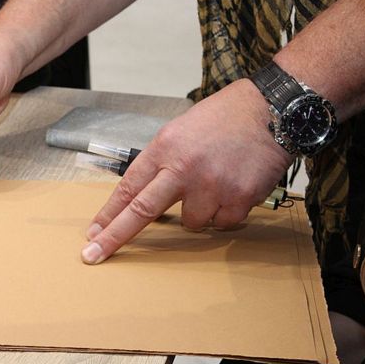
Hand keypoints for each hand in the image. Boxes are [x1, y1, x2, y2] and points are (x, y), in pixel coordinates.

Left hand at [81, 79, 293, 263]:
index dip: (108, 214)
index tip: (93, 233)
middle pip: (141, 211)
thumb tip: (139, 197)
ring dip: (200, 211)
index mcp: (164, 149)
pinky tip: (234, 187)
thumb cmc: (222, 120)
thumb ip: (160, 163)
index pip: (128, 188)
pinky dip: (226, 212)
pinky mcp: (238, 199)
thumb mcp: (179, 131)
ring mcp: (211, 185)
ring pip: (191, 222)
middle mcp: (183, 168)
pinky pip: (222, 223)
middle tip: (94, 254)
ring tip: (215, 182)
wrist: (271, 110)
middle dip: (114, 236)